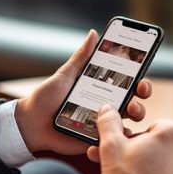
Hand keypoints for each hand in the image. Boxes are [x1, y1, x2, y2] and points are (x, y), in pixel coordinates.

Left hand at [15, 30, 152, 154]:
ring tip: (129, 109)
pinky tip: (122, 131)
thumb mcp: (65, 75)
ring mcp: (102, 124)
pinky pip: (114, 140)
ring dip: (136, 113)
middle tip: (139, 90)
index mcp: (101, 89)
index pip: (127, 82)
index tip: (142, 72)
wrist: (30, 123)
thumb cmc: (46, 98)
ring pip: (128, 120)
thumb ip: (81, 57)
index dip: (139, 78)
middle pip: (134, 100)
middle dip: (142, 94)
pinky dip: (122, 136)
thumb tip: (93, 33)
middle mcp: (105, 106)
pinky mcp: (96, 140)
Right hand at [87, 105, 172, 173]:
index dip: (135, 138)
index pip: (152, 127)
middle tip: (125, 166)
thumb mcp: (111, 147)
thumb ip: (109, 123)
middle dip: (143, 153)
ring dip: (151, 166)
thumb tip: (107, 108)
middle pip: (161, 145)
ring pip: (167, 162)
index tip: (126, 151)